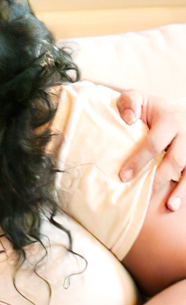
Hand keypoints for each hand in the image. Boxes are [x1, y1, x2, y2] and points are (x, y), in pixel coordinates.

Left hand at [117, 90, 185, 210]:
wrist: (173, 109)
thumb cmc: (149, 108)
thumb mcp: (138, 98)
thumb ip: (129, 102)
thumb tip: (129, 120)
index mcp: (170, 119)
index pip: (153, 143)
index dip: (138, 161)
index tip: (124, 177)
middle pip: (176, 160)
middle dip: (159, 178)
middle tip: (143, 193)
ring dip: (181, 190)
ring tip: (170, 206)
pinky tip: (177, 203)